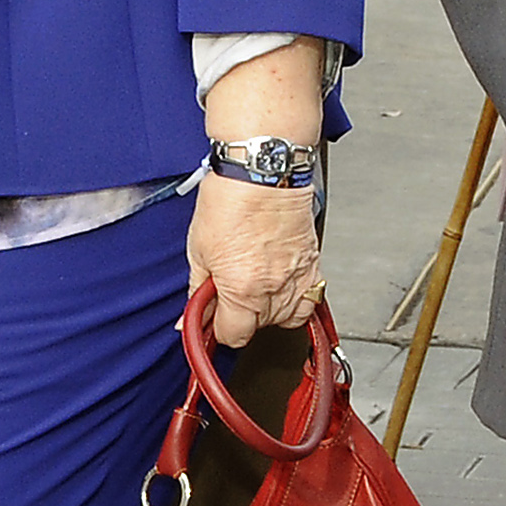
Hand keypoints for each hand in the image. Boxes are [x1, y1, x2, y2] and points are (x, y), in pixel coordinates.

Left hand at [186, 174, 319, 348]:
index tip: (214, 317)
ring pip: (288, 318)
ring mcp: (298, 277)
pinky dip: (296, 298)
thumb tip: (192, 318)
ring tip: (257, 288)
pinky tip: (280, 282)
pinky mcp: (314, 262)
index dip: (219, 328)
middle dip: (242, 316)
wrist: (263, 170)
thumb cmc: (230, 200)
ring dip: (271, 310)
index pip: (233, 335)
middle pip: (260, 329)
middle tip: (231, 292)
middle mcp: (274, 289)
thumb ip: (198, 292)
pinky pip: (310, 298)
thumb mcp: (199, 251)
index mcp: (241, 291)